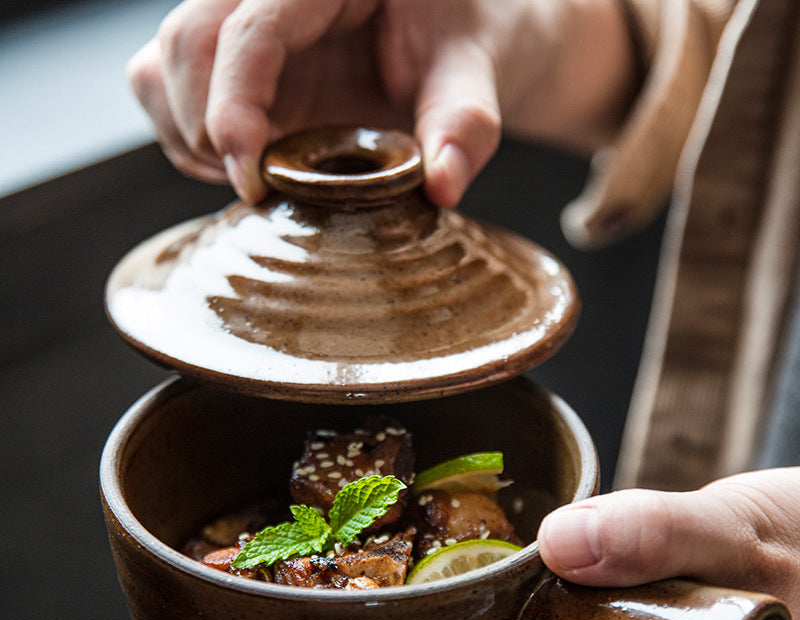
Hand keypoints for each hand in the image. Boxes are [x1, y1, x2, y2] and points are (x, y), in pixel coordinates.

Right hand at [127, 0, 634, 204]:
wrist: (451, 35)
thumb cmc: (460, 42)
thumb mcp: (472, 76)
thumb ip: (464, 126)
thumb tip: (443, 187)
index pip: (249, 27)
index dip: (235, 106)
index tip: (251, 179)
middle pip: (187, 41)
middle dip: (207, 126)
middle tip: (258, 187)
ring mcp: (243, 21)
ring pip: (163, 65)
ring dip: (189, 134)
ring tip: (252, 176)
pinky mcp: (233, 56)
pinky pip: (166, 85)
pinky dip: (186, 137)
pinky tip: (243, 163)